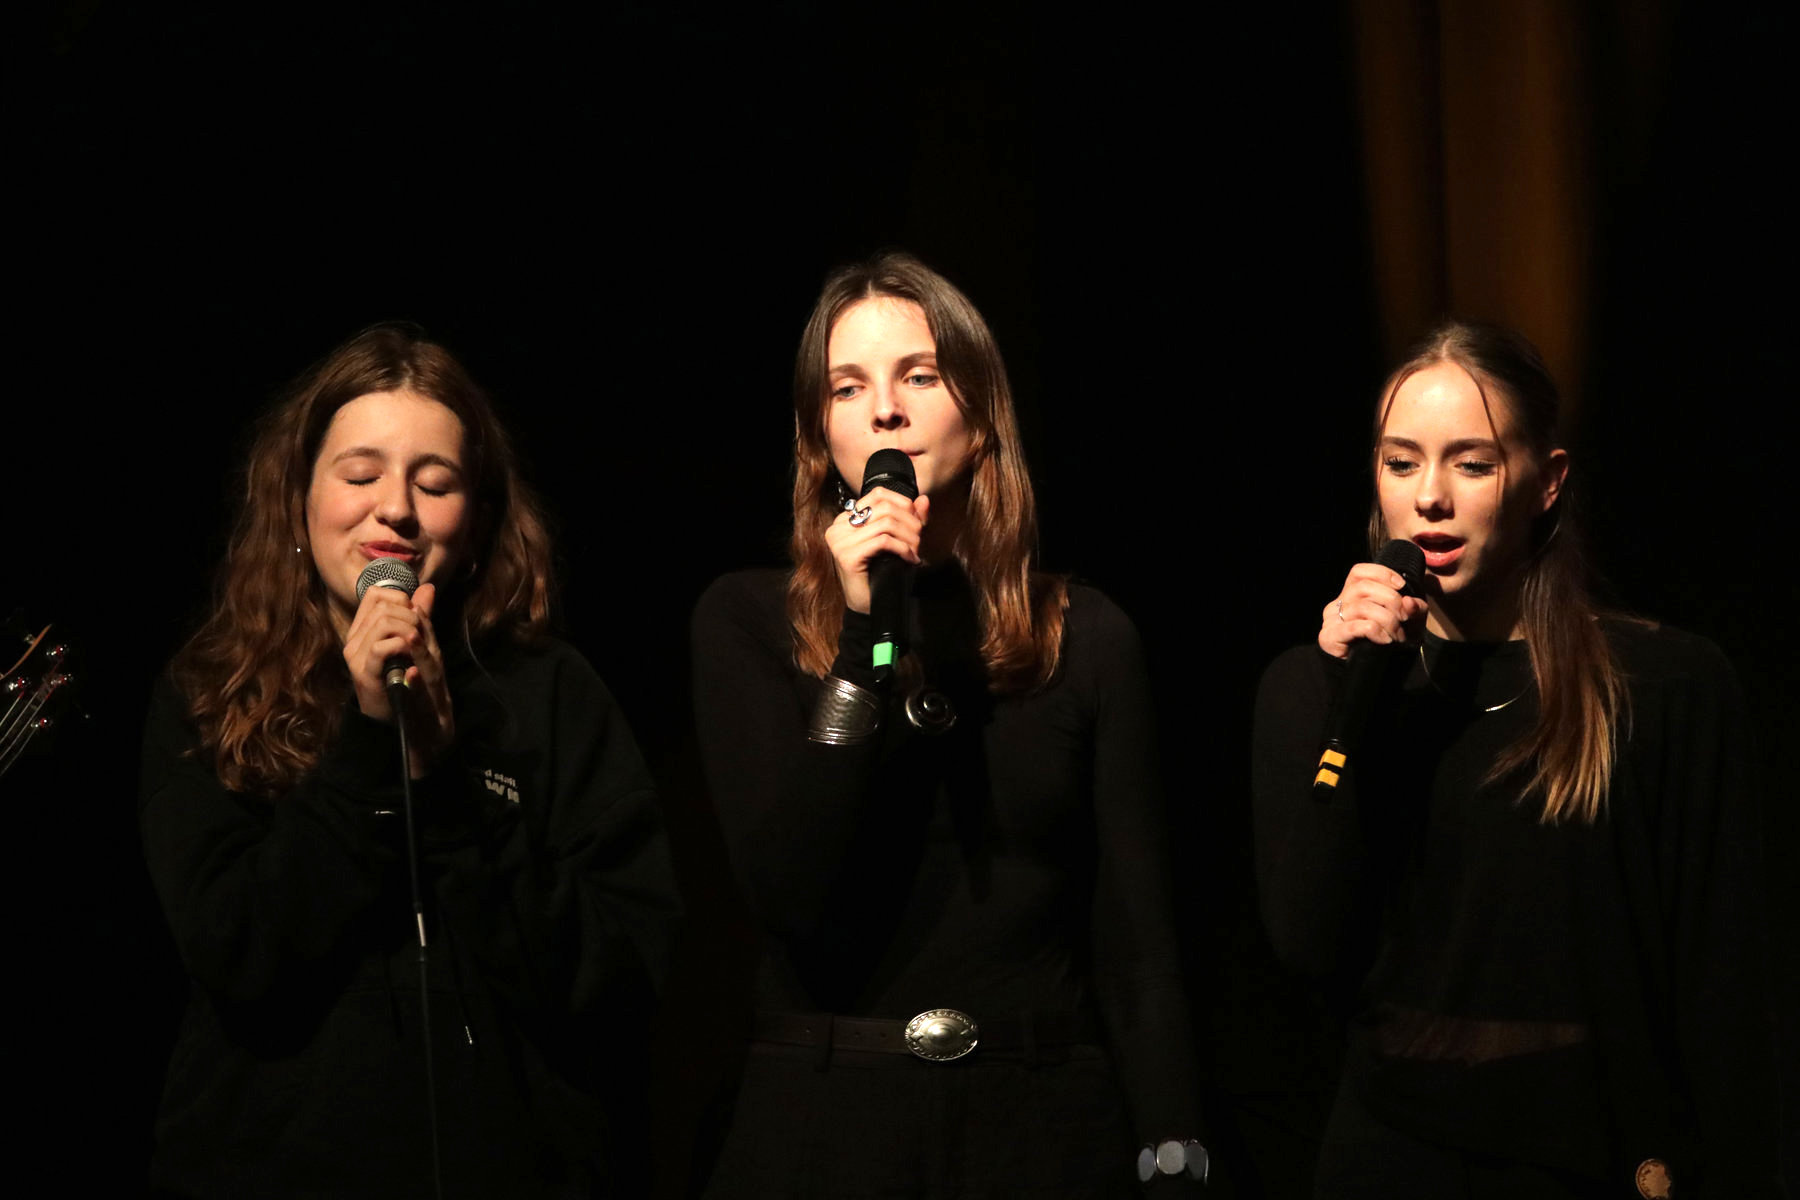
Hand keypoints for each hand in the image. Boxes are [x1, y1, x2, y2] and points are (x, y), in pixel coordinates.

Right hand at [341, 582, 453, 776]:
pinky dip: (403, 645)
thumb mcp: (417, 641)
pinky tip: (411, 656)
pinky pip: (382, 646)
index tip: (415, 616)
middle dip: (411, 615)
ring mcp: (355, 655)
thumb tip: (428, 588)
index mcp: (363, 629)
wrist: (404, 715)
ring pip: (383, 622)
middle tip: (422, 634)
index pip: (376, 594)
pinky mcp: (363, 671)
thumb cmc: (408, 677)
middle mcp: (354, 638)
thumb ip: (419, 615)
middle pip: (383, 606)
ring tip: (418, 645)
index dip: (401, 598)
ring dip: (410, 628)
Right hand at [825, 488, 929, 613]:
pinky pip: (883, 541)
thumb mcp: (897, 540)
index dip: (903, 503)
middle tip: (920, 541)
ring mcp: (839, 541)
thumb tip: (924, 499)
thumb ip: (909, 519)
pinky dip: (903, 548)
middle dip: (910, 522)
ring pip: (886, 524)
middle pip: (884, 508)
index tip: (917, 522)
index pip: (878, 494)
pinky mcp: (847, 556)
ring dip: (909, 537)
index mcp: (845, 518)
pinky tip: (910, 559)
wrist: (869, 606)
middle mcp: (838, 526)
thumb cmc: (881, 572)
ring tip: (916, 551)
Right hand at [1318, 562, 1428, 659]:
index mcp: (1351, 595)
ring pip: (1361, 607)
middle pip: (1363, 587)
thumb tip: (1410, 602)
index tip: (1401, 586)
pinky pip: (1355, 626)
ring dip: (1387, 620)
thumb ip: (1413, 609)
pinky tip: (1385, 640)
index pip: (1359, 572)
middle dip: (1390, 600)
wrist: (1367, 675)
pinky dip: (1375, 631)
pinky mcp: (1329, 636)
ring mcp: (1331, 620)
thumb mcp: (1407, 623)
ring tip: (1397, 635)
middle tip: (1405, 618)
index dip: (1381, 574)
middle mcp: (1338, 604)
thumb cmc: (1385, 643)